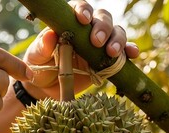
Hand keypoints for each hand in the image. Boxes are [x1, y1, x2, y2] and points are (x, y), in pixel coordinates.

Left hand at [21, 0, 138, 99]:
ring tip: (111, 52)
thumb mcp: (35, 57)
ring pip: (116, 32)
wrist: (46, 88)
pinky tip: (132, 54)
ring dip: (117, 39)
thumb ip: (41, 47)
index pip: (80, 8)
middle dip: (103, 27)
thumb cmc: (39, 67)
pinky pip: (123, 53)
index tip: (82, 19)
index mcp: (69, 22)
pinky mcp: (107, 60)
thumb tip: (49, 35)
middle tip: (96, 42)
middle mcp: (87, 30)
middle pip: (103, 18)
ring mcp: (99, 45)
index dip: (84, 10)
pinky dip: (130, 51)